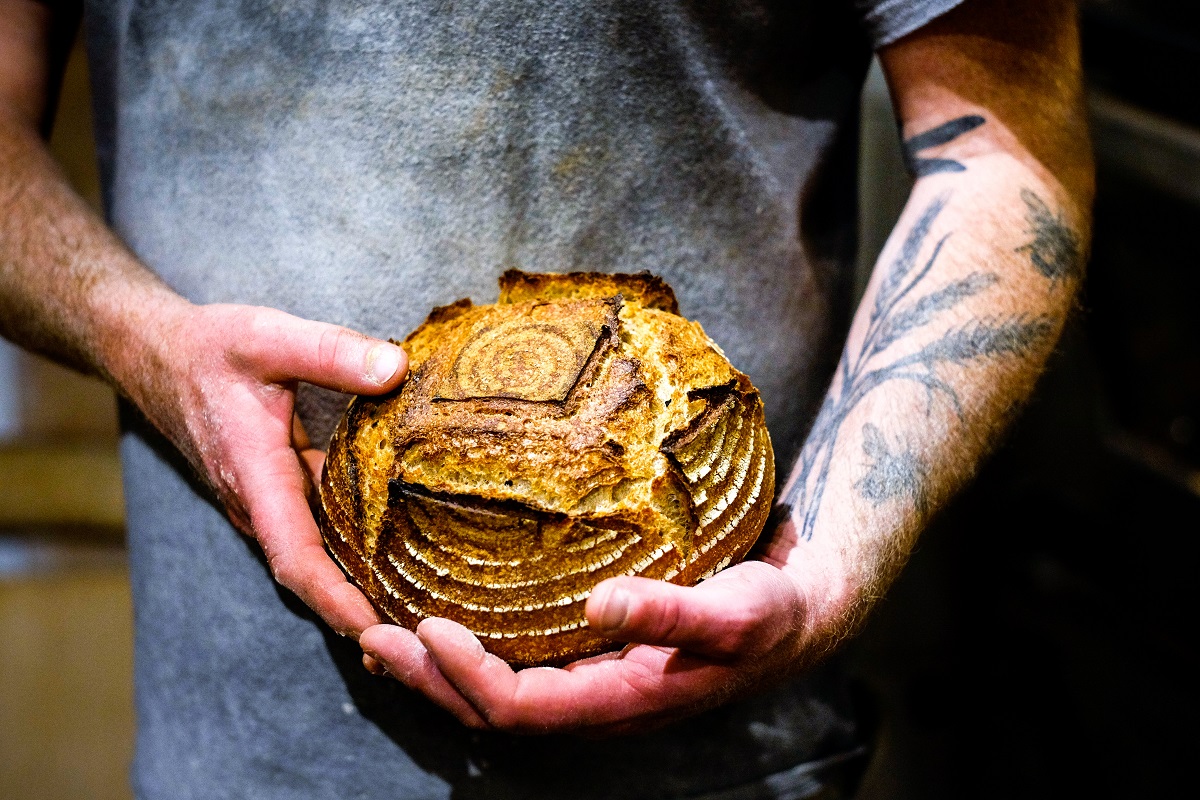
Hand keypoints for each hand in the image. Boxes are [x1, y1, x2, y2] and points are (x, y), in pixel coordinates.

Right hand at [119, 300, 407, 637]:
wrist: (157, 355)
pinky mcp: (279, 494)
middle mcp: (260, 505)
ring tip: (425, 615)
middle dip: (362, 615)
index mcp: (256, 479)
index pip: (296, 560)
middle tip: (428, 643)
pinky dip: (354, 555)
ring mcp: (268, 504)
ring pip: (317, 561)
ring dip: (361, 590)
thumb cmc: (209, 349)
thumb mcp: (269, 338)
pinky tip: (403, 556)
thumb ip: (330, 352)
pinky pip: (319, 536)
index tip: (380, 630)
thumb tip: (395, 370)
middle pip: (312, 579)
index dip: (336, 600)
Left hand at [358, 525, 843, 734]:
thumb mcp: (733, 610)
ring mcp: (594, 680)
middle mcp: (598, 699)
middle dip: (429, 677)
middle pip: (493, 707)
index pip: (523, 707)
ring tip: (387, 632)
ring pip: (499, 688)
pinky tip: (451, 613)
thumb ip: (670, 614)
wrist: (805, 610)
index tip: (422, 629)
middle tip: (371, 634)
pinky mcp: (596, 653)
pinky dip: (474, 645)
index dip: (466, 678)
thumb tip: (600, 605)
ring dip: (440, 666)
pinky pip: (521, 659)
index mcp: (622, 699)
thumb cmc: (773, 612)